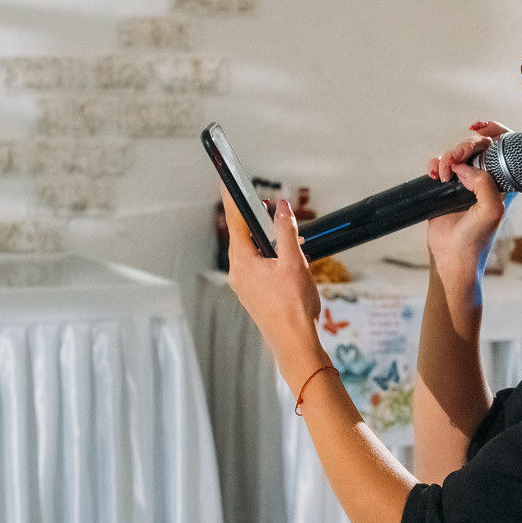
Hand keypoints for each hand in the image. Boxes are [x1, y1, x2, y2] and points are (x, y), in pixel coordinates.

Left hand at [220, 185, 322, 378]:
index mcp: (243, 261)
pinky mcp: (254, 294)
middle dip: (257, 220)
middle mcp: (238, 272)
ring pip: (253, 252)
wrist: (295, 341)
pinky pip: (258, 266)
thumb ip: (286, 231)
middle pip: (243, 235)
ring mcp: (245, 284)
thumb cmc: (294, 307)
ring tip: (288, 238)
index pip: (236, 220)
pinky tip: (287, 259)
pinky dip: (270, 256)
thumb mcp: (294, 262)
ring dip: (268, 240)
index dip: (233, 198)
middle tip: (267, 206)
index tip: (226, 181)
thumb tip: (281, 208)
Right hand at [424, 122, 512, 283]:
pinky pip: (441, 164)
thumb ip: (485, 183)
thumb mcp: (492, 210)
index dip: (494, 131)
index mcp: (505, 182)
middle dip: (465, 146)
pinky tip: (434, 175)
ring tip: (442, 174)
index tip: (480, 130)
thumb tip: (465, 167)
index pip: (505, 147)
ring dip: (448, 156)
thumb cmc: (477, 238)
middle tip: (454, 160)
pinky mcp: (447, 187)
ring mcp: (466, 182)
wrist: (452, 257)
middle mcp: (487, 179)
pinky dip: (435, 164)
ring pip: (458, 153)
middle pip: (479, 146)